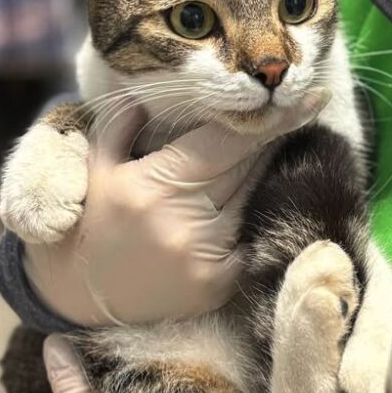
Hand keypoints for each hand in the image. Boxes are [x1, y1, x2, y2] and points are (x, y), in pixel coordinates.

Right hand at [24, 90, 329, 324]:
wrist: (80, 296)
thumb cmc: (89, 224)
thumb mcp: (95, 167)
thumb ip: (121, 125)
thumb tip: (148, 96)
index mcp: (155, 186)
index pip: (226, 143)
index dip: (271, 120)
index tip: (311, 98)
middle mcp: (188, 222)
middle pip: (248, 167)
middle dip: (273, 137)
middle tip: (299, 108)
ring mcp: (209, 258)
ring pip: (254, 197)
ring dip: (265, 171)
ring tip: (280, 142)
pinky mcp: (220, 285)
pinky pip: (250, 233)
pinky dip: (255, 209)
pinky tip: (259, 191)